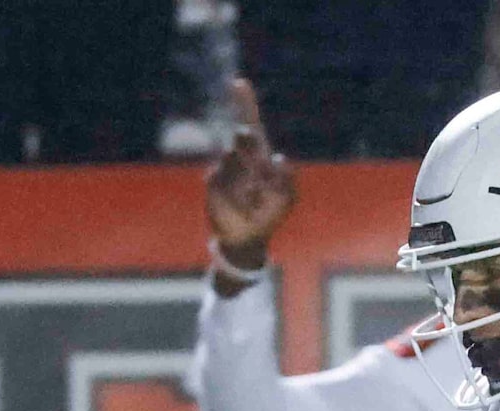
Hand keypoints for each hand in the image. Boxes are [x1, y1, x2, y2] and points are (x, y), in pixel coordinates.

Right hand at [206, 79, 295, 273]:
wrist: (246, 239)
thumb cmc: (269, 216)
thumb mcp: (285, 200)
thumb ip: (287, 179)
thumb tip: (281, 157)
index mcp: (259, 156)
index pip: (252, 124)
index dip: (245, 104)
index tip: (238, 82)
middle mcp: (240, 159)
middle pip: (240, 138)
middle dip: (246, 142)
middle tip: (250, 149)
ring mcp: (224, 170)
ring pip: (232, 159)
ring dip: (245, 179)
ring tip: (254, 202)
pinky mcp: (212, 183)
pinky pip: (220, 180)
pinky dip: (235, 194)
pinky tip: (243, 208)